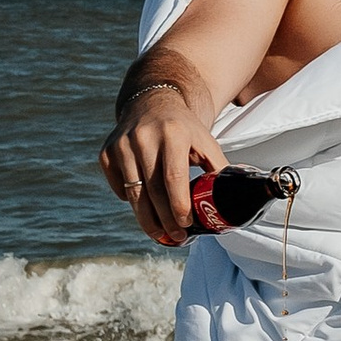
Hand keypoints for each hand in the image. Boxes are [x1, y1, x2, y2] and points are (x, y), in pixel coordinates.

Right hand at [100, 82, 223, 246]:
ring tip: (161, 235)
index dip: (179, 205)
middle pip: (153, 190)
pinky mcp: (107, 152)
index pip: (174, 177)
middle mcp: (144, 138)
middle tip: (176, 238)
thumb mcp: (205, 141)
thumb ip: (219, 168)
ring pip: (134, 193)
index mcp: (173, 134)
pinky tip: (144, 207)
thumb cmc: (184, 129)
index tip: (187, 225)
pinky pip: (119, 187)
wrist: (152, 103)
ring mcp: (122, 145)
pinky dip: (130, 201)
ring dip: (147, 219)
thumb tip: (233, 200)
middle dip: (165, 220)